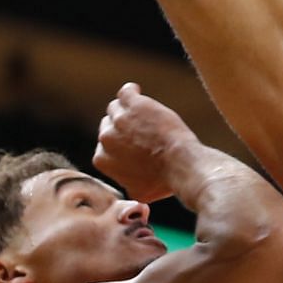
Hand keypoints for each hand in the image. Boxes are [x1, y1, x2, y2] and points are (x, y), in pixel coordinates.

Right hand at [92, 82, 195, 202]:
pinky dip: (131, 91)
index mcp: (102, 159)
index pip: (105, 145)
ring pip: (116, 108)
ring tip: (141, 112)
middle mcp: (106, 138)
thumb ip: (125, 182)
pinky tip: (138, 92)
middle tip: (140, 130)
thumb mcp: (137, 191)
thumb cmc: (163, 180)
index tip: (131, 144)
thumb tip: (127, 183)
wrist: (180, 164)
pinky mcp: (134, 104)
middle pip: (108, 125)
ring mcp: (119, 119)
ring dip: (127, 110)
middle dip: (122, 128)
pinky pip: (126, 92)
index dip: (119, 144)